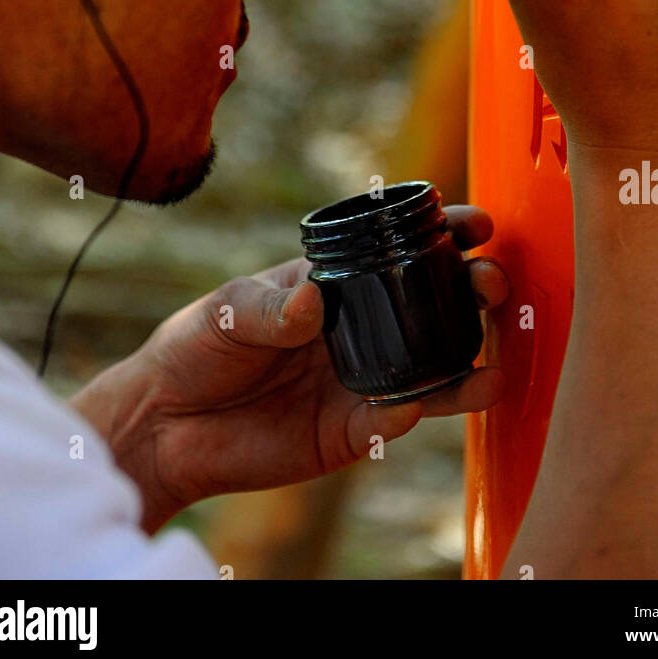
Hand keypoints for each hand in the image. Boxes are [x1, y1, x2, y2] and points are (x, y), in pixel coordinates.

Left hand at [72, 206, 507, 532]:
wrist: (165, 423)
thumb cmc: (197, 344)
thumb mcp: (230, 307)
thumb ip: (272, 307)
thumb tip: (313, 304)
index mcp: (339, 284)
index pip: (403, 252)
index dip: (447, 235)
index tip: (478, 226)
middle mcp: (362, 329)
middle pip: (436, 308)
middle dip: (473, 292)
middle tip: (489, 284)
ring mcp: (362, 380)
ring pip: (434, 372)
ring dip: (468, 366)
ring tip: (492, 366)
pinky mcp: (350, 432)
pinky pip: (393, 423)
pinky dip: (409, 415)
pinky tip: (411, 405)